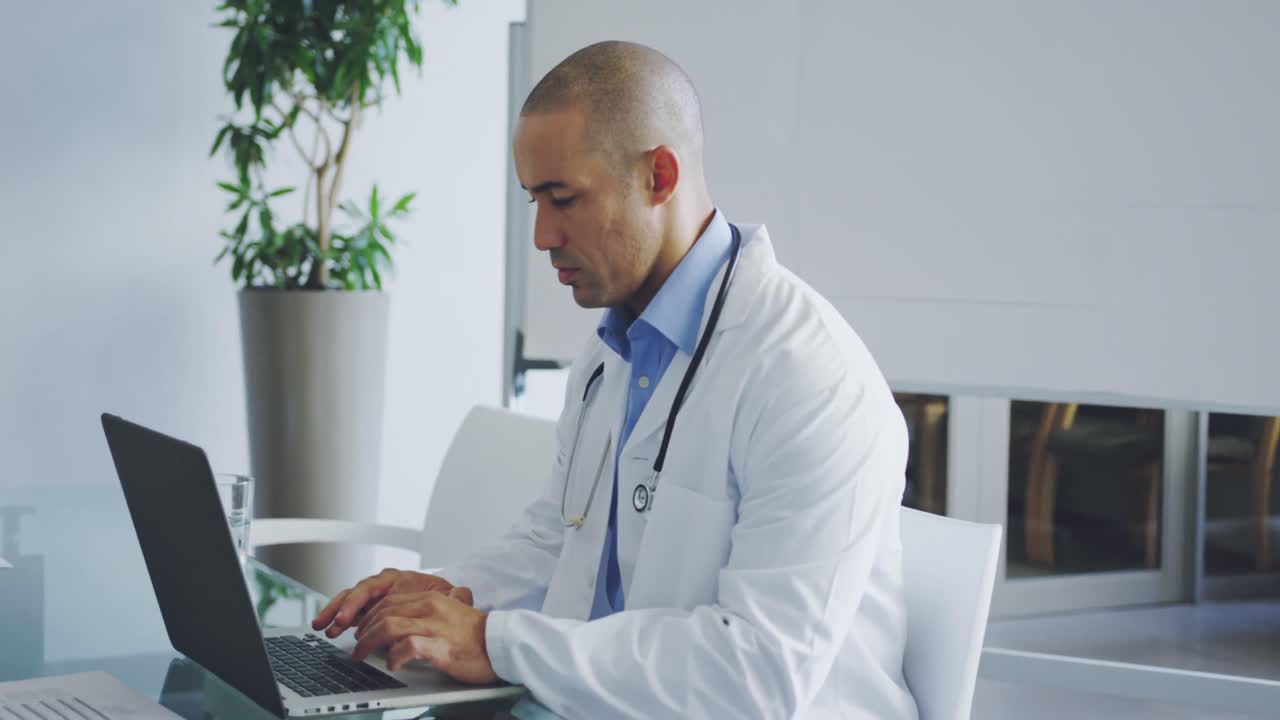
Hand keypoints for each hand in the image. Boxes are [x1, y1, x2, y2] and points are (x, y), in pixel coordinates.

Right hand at [312, 569, 458, 638]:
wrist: (443, 602)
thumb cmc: (443, 598)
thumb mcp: (452, 597)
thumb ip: (456, 596)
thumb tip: (462, 594)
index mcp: (400, 579)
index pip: (373, 587)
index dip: (358, 602)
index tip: (350, 619)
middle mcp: (384, 585)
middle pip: (356, 593)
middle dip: (341, 609)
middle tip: (330, 625)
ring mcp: (376, 596)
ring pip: (349, 600)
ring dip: (334, 613)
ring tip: (321, 627)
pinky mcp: (371, 608)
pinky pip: (351, 610)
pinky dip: (339, 618)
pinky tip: (329, 628)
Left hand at [352, 587, 497, 684]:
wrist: (501, 644)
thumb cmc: (474, 636)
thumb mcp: (447, 614)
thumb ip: (423, 615)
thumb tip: (396, 626)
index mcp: (431, 598)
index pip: (389, 601)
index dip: (369, 616)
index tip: (361, 629)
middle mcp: (430, 608)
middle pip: (383, 612)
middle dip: (363, 630)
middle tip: (357, 645)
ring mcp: (434, 626)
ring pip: (388, 626)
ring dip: (369, 643)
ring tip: (363, 655)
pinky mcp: (440, 646)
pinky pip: (407, 647)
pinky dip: (394, 656)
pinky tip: (392, 664)